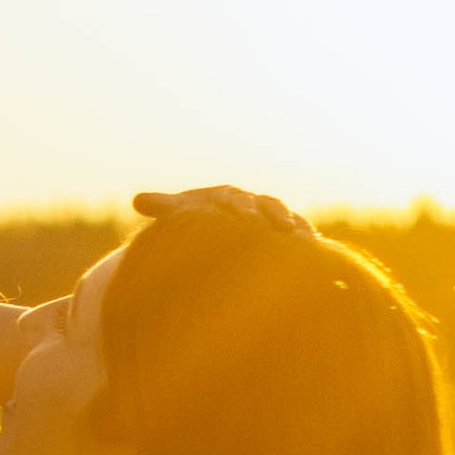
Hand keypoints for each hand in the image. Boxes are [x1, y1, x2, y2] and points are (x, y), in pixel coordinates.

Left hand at [132, 184, 315, 241]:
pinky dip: (307, 241)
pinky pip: (299, 235)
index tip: (245, 219)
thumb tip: (138, 200)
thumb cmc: (190, 223)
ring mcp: (270, 218)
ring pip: (287, 220)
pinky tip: (316, 256)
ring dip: (296, 229)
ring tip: (304, 243)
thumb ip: (164, 208)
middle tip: (279, 230)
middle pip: (266, 207)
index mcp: (225, 198)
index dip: (241, 209)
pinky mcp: (284, 234)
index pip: (234, 200)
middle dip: (274, 218)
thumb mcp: (177, 216)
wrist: (209, 232)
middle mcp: (251, 204)